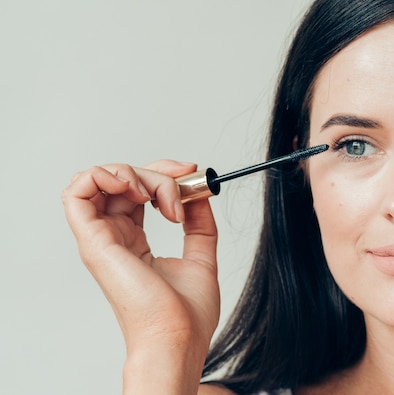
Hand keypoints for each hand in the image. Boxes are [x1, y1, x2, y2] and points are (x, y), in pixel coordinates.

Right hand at [62, 160, 219, 392]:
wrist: (178, 337)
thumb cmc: (187, 314)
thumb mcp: (202, 255)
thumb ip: (200, 222)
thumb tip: (199, 193)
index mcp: (134, 242)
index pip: (137, 192)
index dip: (163, 173)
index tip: (193, 173)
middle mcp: (114, 237)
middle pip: (122, 181)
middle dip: (157, 171)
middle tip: (184, 183)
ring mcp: (101, 239)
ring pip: (100, 180)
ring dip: (131, 172)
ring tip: (156, 196)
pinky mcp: (94, 242)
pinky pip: (76, 193)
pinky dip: (103, 176)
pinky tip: (134, 190)